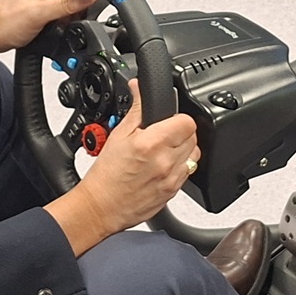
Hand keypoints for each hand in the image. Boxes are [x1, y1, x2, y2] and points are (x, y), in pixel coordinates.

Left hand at [0, 0, 98, 57]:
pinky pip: (57, 3)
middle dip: (72, 3)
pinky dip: (58, 14)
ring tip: (52, 20)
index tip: (81, 5)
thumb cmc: (5, 23)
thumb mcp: (40, 14)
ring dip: (65, 10)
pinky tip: (50, 22)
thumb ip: (67, 4)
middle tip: (62, 16)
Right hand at [46, 81, 197, 254]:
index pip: (186, 122)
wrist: (101, 207)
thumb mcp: (118, 134)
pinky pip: (188, 172)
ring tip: (163, 151)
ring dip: (183, 149)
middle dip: (179, 132)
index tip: (169, 120)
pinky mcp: (174, 191)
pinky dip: (180, 166)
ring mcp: (172, 178)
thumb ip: (136, 108)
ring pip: (194, 155)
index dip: (178, 117)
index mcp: (152, 143)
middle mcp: (166, 161)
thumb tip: (139, 87)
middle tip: (161, 135)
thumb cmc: (106, 174)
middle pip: (193, 137)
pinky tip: (162, 166)